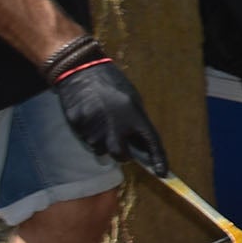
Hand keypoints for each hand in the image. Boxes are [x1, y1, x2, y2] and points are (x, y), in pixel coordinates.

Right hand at [54, 58, 169, 174]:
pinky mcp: (78, 127)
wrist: (81, 70)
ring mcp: (94, 127)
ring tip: (102, 123)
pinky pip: (87, 140)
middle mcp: (115, 124)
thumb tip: (140, 143)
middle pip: (121, 155)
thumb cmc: (111, 83)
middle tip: (123, 147)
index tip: (163, 172)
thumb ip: (136, 121)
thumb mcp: (131, 99)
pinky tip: (91, 119)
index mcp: (133, 114)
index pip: (151, 142)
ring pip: (101, 149)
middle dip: (123, 155)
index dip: (158, 159)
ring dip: (104, 143)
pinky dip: (90, 135)